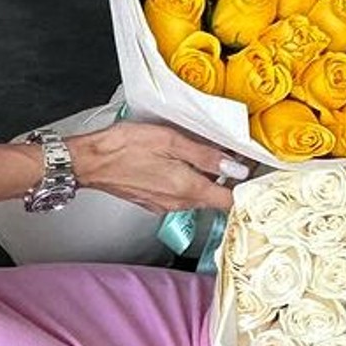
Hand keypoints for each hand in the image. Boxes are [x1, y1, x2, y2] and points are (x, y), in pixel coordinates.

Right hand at [67, 120, 249, 214]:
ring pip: (198, 196)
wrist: (89, 161)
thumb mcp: (170, 140)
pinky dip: (188, 182)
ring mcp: (165, 205)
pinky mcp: (154, 202)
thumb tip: (236, 169)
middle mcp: (179, 203)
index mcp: (187, 188)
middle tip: (238, 158)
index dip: (247, 189)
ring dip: (208, 180)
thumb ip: (206, 156)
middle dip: (229, 181)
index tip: (256, 175)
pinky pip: (180, 195)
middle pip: (216, 198)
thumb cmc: (124, 147)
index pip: (230, 201)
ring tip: (210, 157)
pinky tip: (182, 164)